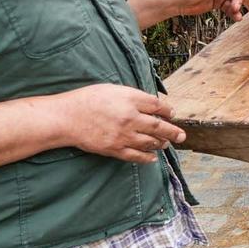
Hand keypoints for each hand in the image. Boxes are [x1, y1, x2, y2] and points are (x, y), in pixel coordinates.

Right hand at [53, 84, 184, 162]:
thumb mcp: (113, 89)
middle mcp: (129, 118)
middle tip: (182, 136)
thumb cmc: (88, 100)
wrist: (66, 118)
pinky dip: (147, 157)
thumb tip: (152, 104)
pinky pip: (136, 156)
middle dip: (173, 132)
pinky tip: (153, 157)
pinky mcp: (114, 149)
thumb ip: (134, 96)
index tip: (171, 113)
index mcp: (129, 100)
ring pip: (150, 142)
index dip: (167, 110)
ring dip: (161, 144)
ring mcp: (123, 135)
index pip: (157, 106)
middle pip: (158, 126)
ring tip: (166, 144)